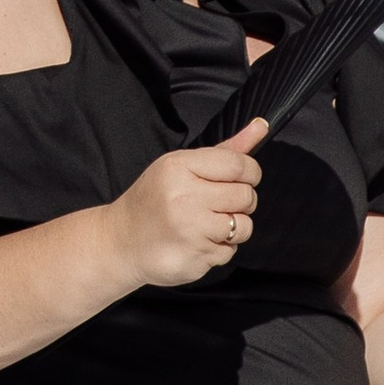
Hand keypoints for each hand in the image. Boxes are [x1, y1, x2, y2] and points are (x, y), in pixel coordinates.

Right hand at [105, 121, 265, 291]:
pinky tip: (196, 242)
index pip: (239, 165)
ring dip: (233, 227)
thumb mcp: (182, 166)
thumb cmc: (156, 198)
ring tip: (208, 224)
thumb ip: (225, 150)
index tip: (241, 179)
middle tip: (218, 203)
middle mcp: (184, 197)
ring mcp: (189, 230)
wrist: (121, 241)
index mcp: (179, 167)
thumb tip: (262, 127)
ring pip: (244, 226)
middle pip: (246, 196)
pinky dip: (219, 248)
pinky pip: (229, 251)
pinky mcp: (194, 257)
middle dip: (240, 201)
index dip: (250, 173)